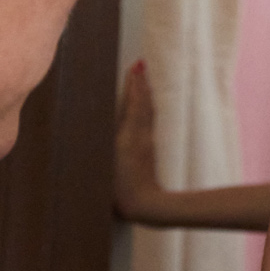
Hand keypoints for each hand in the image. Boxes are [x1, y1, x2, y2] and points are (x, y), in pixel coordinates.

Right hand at [113, 60, 162, 220]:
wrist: (145, 205)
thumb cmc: (125, 186)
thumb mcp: (122, 157)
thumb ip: (129, 129)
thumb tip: (133, 104)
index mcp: (132, 134)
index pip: (136, 103)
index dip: (136, 85)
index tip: (137, 65)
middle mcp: (141, 136)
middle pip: (144, 104)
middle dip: (141, 84)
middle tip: (140, 65)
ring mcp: (145, 144)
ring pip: (147, 113)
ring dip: (144, 95)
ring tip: (142, 79)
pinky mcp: (147, 153)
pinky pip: (146, 123)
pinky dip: (145, 109)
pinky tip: (143, 108)